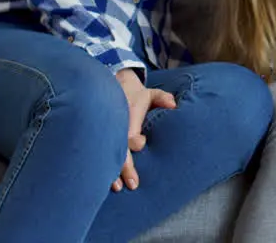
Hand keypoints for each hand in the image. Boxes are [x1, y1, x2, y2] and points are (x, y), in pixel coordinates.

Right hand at [113, 68, 176, 191]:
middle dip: (125, 167)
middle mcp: (116, 128)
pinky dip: (104, 167)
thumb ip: (162, 98)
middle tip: (133, 185)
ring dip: (113, 172)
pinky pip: (102, 154)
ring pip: (109, 155)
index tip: (143, 142)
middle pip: (120, 150)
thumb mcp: (149, 94)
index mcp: (126, 116)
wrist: (112, 88)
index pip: (130, 136)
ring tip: (117, 187)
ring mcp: (107, 134)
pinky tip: (106, 182)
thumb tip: (173, 104)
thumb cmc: (135, 96)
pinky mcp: (102, 138)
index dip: (136, 142)